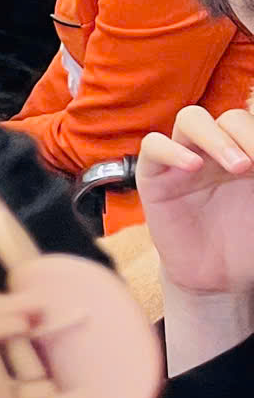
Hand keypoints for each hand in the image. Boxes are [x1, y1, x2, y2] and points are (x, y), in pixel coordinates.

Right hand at [140, 108, 253, 299]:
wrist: (219, 279)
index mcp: (248, 155)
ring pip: (191, 120)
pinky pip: (154, 146)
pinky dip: (171, 150)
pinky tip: (192, 167)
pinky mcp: (154, 176)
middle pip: (228, 118)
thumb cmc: (248, 245)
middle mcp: (217, 153)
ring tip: (238, 166)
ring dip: (216, 138)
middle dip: (247, 135)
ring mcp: (185, 160)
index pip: (251, 125)